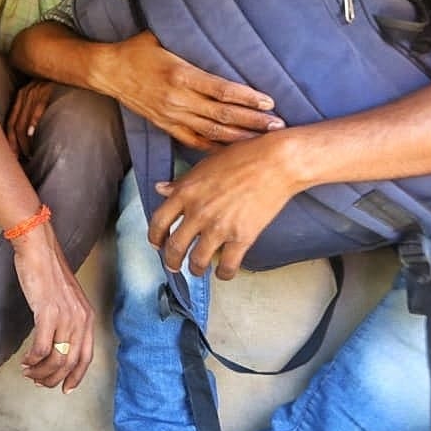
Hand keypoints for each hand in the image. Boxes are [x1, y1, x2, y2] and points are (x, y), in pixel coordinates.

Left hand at [6, 80, 53, 157]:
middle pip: (15, 124)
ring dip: (25, 140)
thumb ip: (32, 108)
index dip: (8, 140)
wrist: (67, 64)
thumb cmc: (55, 83)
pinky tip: (33, 134)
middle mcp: (25, 94)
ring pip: (24, 121)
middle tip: (18, 160)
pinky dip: (33, 122)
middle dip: (14, 144)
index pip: (10, 122)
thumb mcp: (39, 93)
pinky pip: (38, 108)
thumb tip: (28, 131)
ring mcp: (35, 93)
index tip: (10, 156)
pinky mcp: (47, 91)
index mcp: (21, 96)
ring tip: (29, 154)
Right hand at [11, 220, 94, 392]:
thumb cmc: (47, 270)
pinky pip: (41, 347)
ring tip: (28, 371)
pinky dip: (32, 359)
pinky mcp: (47, 313)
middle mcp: (80, 319)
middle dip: (52, 378)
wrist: (38, 249)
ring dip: (40, 371)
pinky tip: (25, 360)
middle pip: (69, 363)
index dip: (75, 377)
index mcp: (87, 316)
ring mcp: (65, 316)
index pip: (86, 357)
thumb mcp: (66, 298)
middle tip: (38, 381)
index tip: (64, 388)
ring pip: (55, 359)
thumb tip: (56, 344)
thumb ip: (67, 319)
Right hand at [95, 31, 282, 149]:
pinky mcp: (165, 125)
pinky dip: (214, 147)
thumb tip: (217, 24)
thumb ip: (190, 38)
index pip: (221, 90)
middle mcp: (177, 98)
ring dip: (239, 137)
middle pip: (222, 114)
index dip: (247, 98)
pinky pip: (193, 141)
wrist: (107, 71)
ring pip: (211, 131)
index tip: (269, 102)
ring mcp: (171, 115)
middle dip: (252, 121)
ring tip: (263, 140)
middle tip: (277, 125)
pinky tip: (232, 151)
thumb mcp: (162, 36)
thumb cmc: (136, 50)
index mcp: (180, 74)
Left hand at [147, 131, 303, 279]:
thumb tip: (161, 188)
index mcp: (186, 192)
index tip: (156, 244)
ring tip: (197, 270)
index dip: (154, 237)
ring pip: (198, 260)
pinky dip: (223, 273)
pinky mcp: (242, 237)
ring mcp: (219, 227)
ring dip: (195, 269)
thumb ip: (181, 182)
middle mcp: (198, 212)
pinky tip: (223, 272)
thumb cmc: (242, 156)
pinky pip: (228, 265)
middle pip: (175, 246)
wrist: (275, 162)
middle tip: (173, 265)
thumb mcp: (204, 165)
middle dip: (171, 261)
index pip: (159, 221)